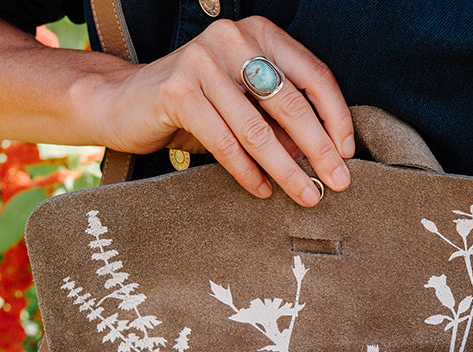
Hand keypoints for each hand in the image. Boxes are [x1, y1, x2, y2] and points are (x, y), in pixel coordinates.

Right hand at [92, 16, 353, 205]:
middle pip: (291, 103)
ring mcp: (203, 62)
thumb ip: (279, 120)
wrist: (124, 102)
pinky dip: (247, 172)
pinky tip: (263, 191)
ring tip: (307, 195)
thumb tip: (325, 155)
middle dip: (320, 149)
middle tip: (340, 183)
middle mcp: (234, 40)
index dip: (336, 117)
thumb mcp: (243, 105)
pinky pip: (225, 142)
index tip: (348, 153)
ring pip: (258, 129)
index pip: (313, 75)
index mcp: (259, 35)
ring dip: (287, 169)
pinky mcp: (178, 90)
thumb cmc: (194, 106)